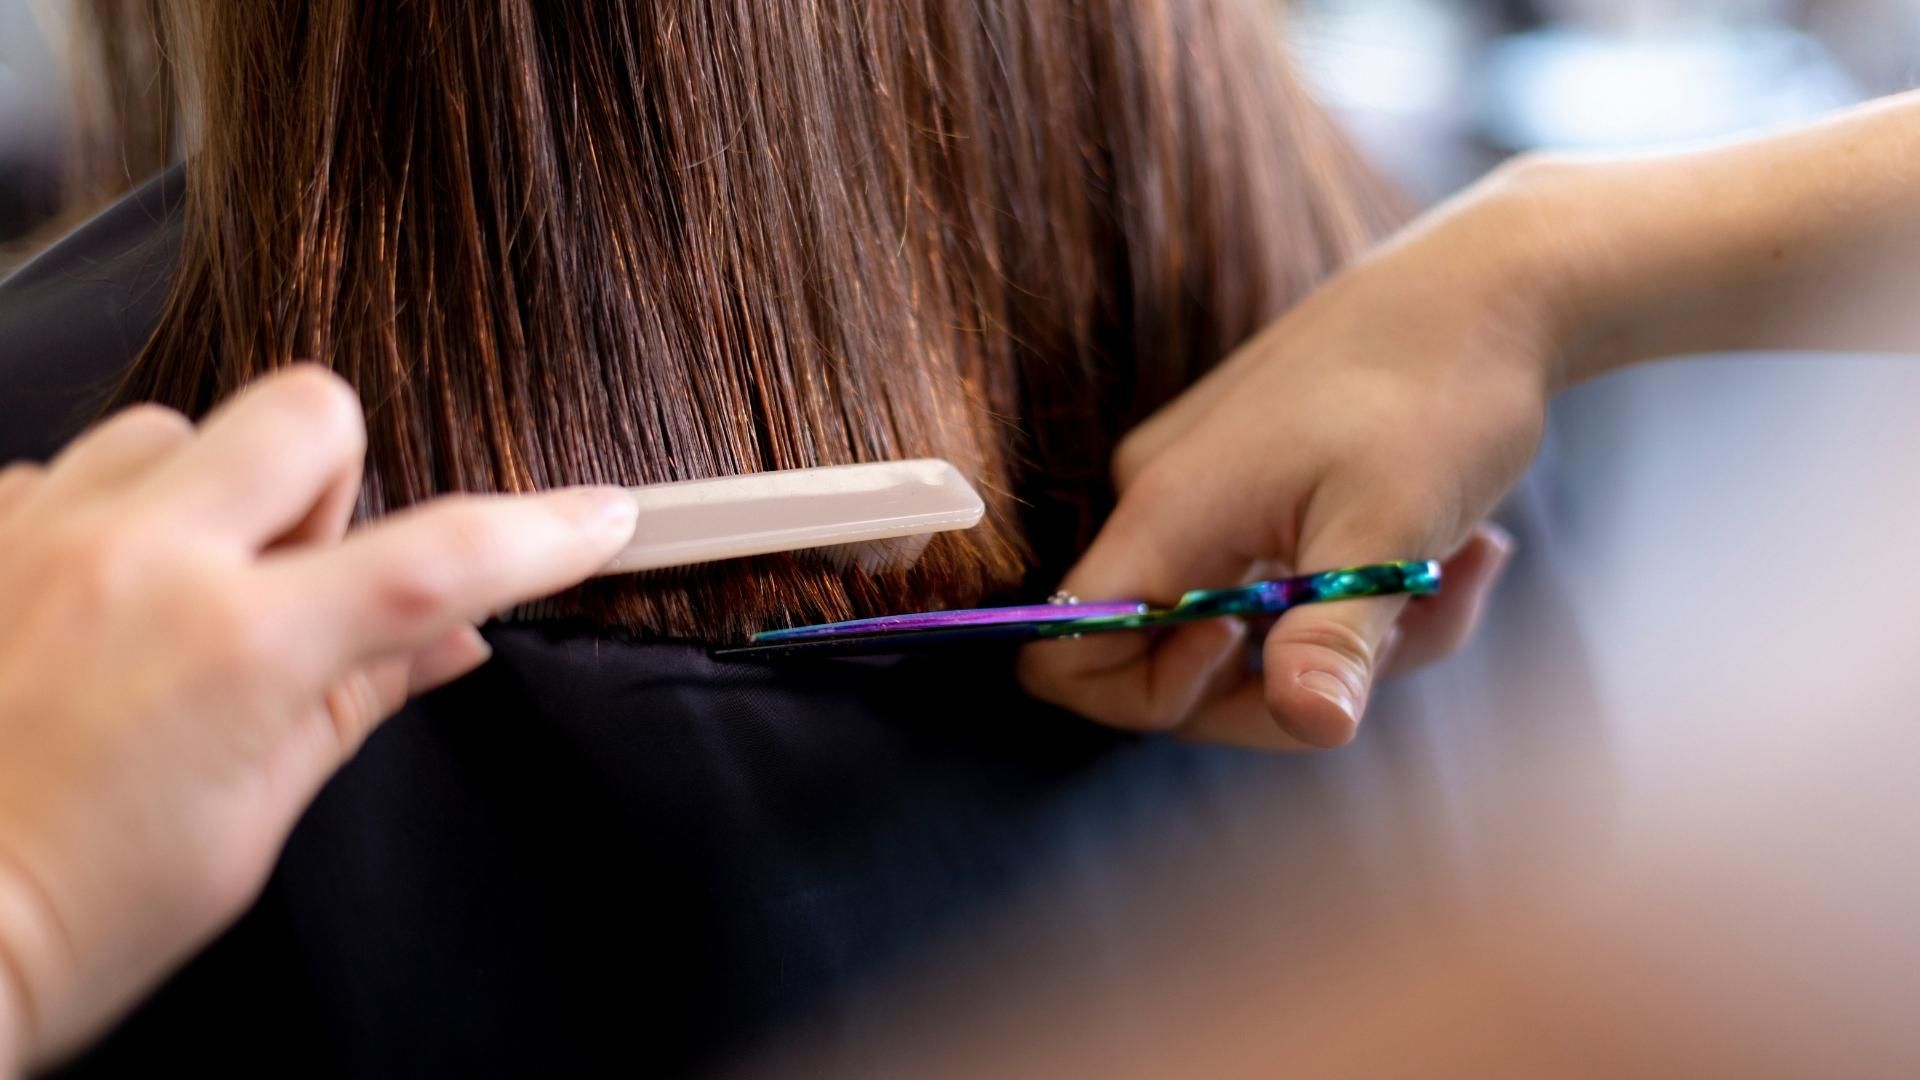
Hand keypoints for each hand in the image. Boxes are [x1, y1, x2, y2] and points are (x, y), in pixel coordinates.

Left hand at [0, 367, 636, 1069]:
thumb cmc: (70, 912)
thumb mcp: (253, 819)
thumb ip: (358, 698)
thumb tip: (449, 639)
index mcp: (236, 651)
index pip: (435, 562)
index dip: (540, 535)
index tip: (594, 519)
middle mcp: (137, 564)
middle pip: (307, 409)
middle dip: (334, 475)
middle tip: (302, 572)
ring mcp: (42, 536)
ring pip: (178, 427)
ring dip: (209, 494)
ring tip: (178, 596)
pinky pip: (73, 467)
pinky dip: (109, 521)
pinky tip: (97, 606)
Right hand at [1018, 178, 1562, 748]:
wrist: (1483, 286)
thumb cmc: (1440, 392)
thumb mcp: (1395, 528)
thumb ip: (1336, 635)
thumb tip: (1309, 726)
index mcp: (1168, 513)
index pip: (1063, 652)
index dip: (1145, 697)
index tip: (1251, 660)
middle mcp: (1161, 507)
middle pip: (1170, 665)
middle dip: (1296, 681)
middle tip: (1413, 632)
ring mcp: (1201, 501)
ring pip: (1245, 636)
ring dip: (1352, 638)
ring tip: (1459, 579)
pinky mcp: (1245, 497)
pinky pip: (1275, 592)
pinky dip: (1358, 598)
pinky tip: (1453, 560)